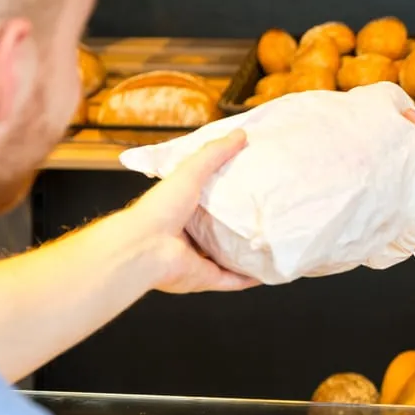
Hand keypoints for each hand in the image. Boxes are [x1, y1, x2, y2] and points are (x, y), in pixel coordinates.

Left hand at [123, 129, 260, 293]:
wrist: (145, 247)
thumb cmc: (160, 208)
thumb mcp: (190, 172)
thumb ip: (213, 154)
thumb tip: (240, 135)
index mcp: (180, 211)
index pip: (205, 202)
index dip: (225, 194)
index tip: (247, 186)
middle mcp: (187, 237)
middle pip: (217, 231)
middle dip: (237, 226)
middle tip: (263, 215)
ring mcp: (196, 259)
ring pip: (226, 258)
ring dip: (245, 253)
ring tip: (270, 243)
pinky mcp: (205, 278)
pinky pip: (232, 280)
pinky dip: (249, 278)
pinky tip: (267, 271)